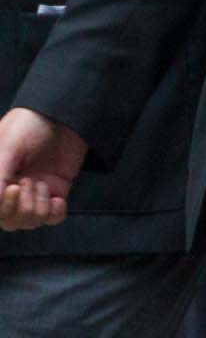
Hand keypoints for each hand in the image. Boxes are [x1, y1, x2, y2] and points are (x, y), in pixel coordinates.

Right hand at [0, 108, 85, 231]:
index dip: (3, 207)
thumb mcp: (8, 146)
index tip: (13, 188)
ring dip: (37, 206)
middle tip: (29, 182)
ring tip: (42, 183)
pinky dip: (54, 214)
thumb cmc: (31, 124)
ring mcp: (32, 193)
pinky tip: (57, 199)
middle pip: (9, 221)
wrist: (66, 115)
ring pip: (29, 221)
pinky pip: (52, 218)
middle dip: (20, 207)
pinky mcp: (55, 192)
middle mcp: (10, 189)